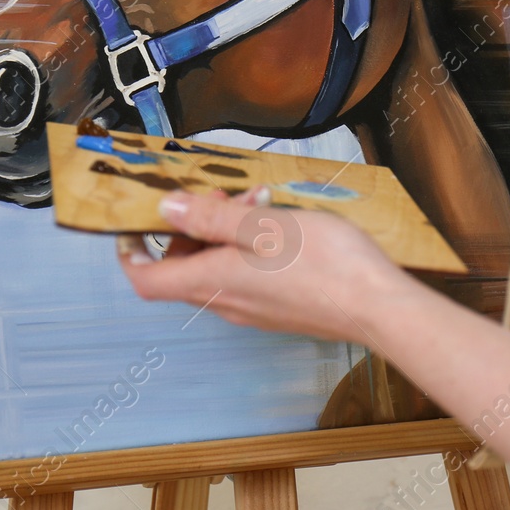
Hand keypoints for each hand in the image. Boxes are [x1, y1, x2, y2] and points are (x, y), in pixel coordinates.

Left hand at [119, 187, 411, 343]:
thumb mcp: (263, 226)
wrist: (378, 307)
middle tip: (223, 198)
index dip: (131, 254)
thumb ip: (210, 219)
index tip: (134, 226)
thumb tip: (165, 211)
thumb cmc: (325, 262)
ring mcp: (254, 311)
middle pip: (183, 270)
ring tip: (259, 205)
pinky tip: (279, 228)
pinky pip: (244, 279)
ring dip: (224, 235)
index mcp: (213, 282)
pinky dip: (247, 250)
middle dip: (192, 229)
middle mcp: (227, 303)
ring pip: (216, 271)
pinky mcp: (279, 311)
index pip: (148, 279)